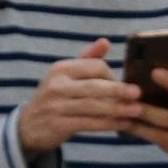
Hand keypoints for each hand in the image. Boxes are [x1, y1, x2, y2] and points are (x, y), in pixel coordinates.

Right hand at [12, 39, 146, 157]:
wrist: (29, 126)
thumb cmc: (54, 97)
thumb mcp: (65, 75)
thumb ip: (86, 59)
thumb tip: (106, 41)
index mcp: (61, 69)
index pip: (94, 67)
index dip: (112, 76)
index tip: (122, 86)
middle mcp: (57, 85)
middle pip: (95, 86)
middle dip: (119, 90)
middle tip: (138, 94)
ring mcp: (57, 106)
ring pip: (94, 107)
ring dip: (118, 109)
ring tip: (137, 111)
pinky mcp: (59, 125)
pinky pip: (89, 124)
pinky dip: (109, 124)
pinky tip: (123, 124)